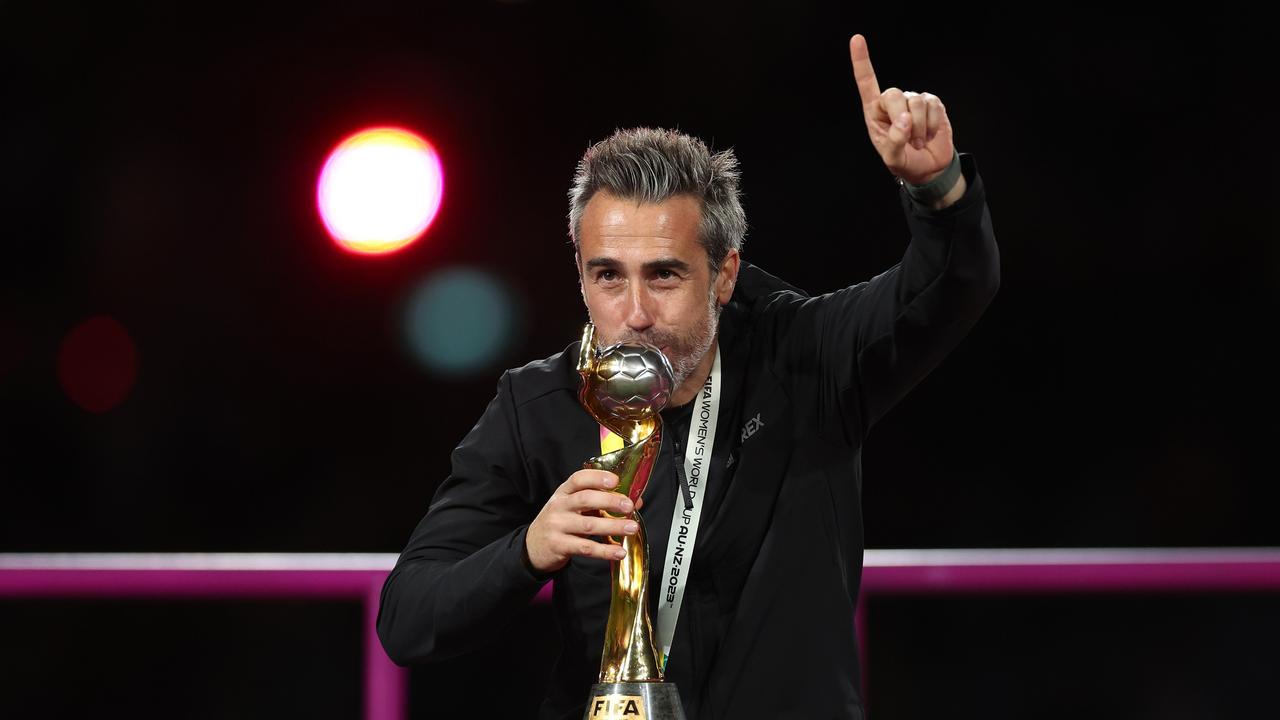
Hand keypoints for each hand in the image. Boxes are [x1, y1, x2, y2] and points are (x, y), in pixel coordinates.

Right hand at [525, 469, 642, 573]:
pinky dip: (605, 550)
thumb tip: (636, 501)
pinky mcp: (559, 546)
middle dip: (610, 501)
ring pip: (588, 525)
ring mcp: (557, 527)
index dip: (597, 477)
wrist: (533, 547)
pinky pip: (586, 548)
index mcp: (563, 493)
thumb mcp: (575, 508)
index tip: (615, 480)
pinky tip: (619, 552)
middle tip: (629, 506)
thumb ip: (602, 502)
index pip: (578, 479)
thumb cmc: (561, 523)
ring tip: (632, 528)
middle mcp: (559, 506)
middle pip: (585, 499)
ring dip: (613, 526)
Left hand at [849, 34, 955, 185]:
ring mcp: (913, 101)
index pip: (866, 83)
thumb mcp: (893, 159)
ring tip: (918, 142)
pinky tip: (929, 135)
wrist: (929, 168)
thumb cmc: (904, 162)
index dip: (861, 62)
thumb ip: (894, 142)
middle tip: (910, 141)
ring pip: (916, 102)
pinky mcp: (932, 103)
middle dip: (903, 119)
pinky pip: (933, 105)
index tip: (857, 39)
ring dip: (920, 128)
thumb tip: (904, 121)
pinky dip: (933, 125)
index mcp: (875, 113)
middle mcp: (892, 103)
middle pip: (894, 94)